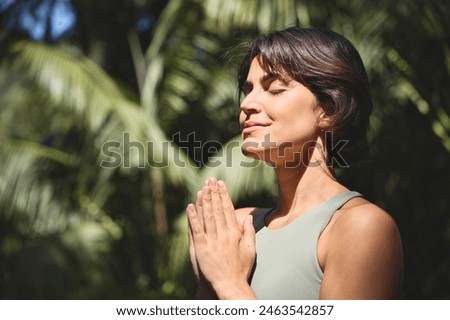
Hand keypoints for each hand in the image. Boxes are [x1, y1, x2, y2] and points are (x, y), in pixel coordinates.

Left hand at [187, 178, 255, 298]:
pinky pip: (196, 230)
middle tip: (210, 180)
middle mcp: (224, 235)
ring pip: (207, 217)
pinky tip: (190, 206)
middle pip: (217, 210)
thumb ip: (249, 232)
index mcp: (235, 234)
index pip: (228, 209)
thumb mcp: (251, 251)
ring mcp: (212, 241)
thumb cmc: (241, 270)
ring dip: (204, 201)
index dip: (224, 195)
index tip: (221, 184)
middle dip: (213, 193)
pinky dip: (193, 217)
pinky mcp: (202, 248)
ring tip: (202, 188)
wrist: (230, 286)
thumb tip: (250, 216)